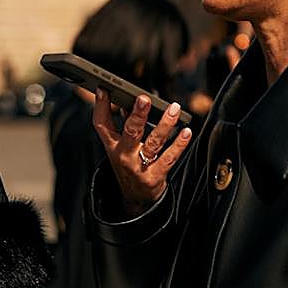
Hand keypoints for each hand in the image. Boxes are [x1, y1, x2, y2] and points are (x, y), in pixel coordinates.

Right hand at [92, 90, 193, 218]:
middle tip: (144, 99)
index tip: (104, 89)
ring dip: (165, 125)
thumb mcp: (120, 147)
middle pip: (130, 133)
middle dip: (137, 115)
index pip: (101, 124)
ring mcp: (139, 167)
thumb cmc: (130, 164)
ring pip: (153, 143)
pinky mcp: (155, 176)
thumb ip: (125, 123)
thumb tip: (131, 99)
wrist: (136, 198)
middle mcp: (124, 156)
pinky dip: (179, 144)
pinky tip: (186, 132)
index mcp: (112, 146)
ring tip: (174, 109)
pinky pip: (169, 158)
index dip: (101, 107)